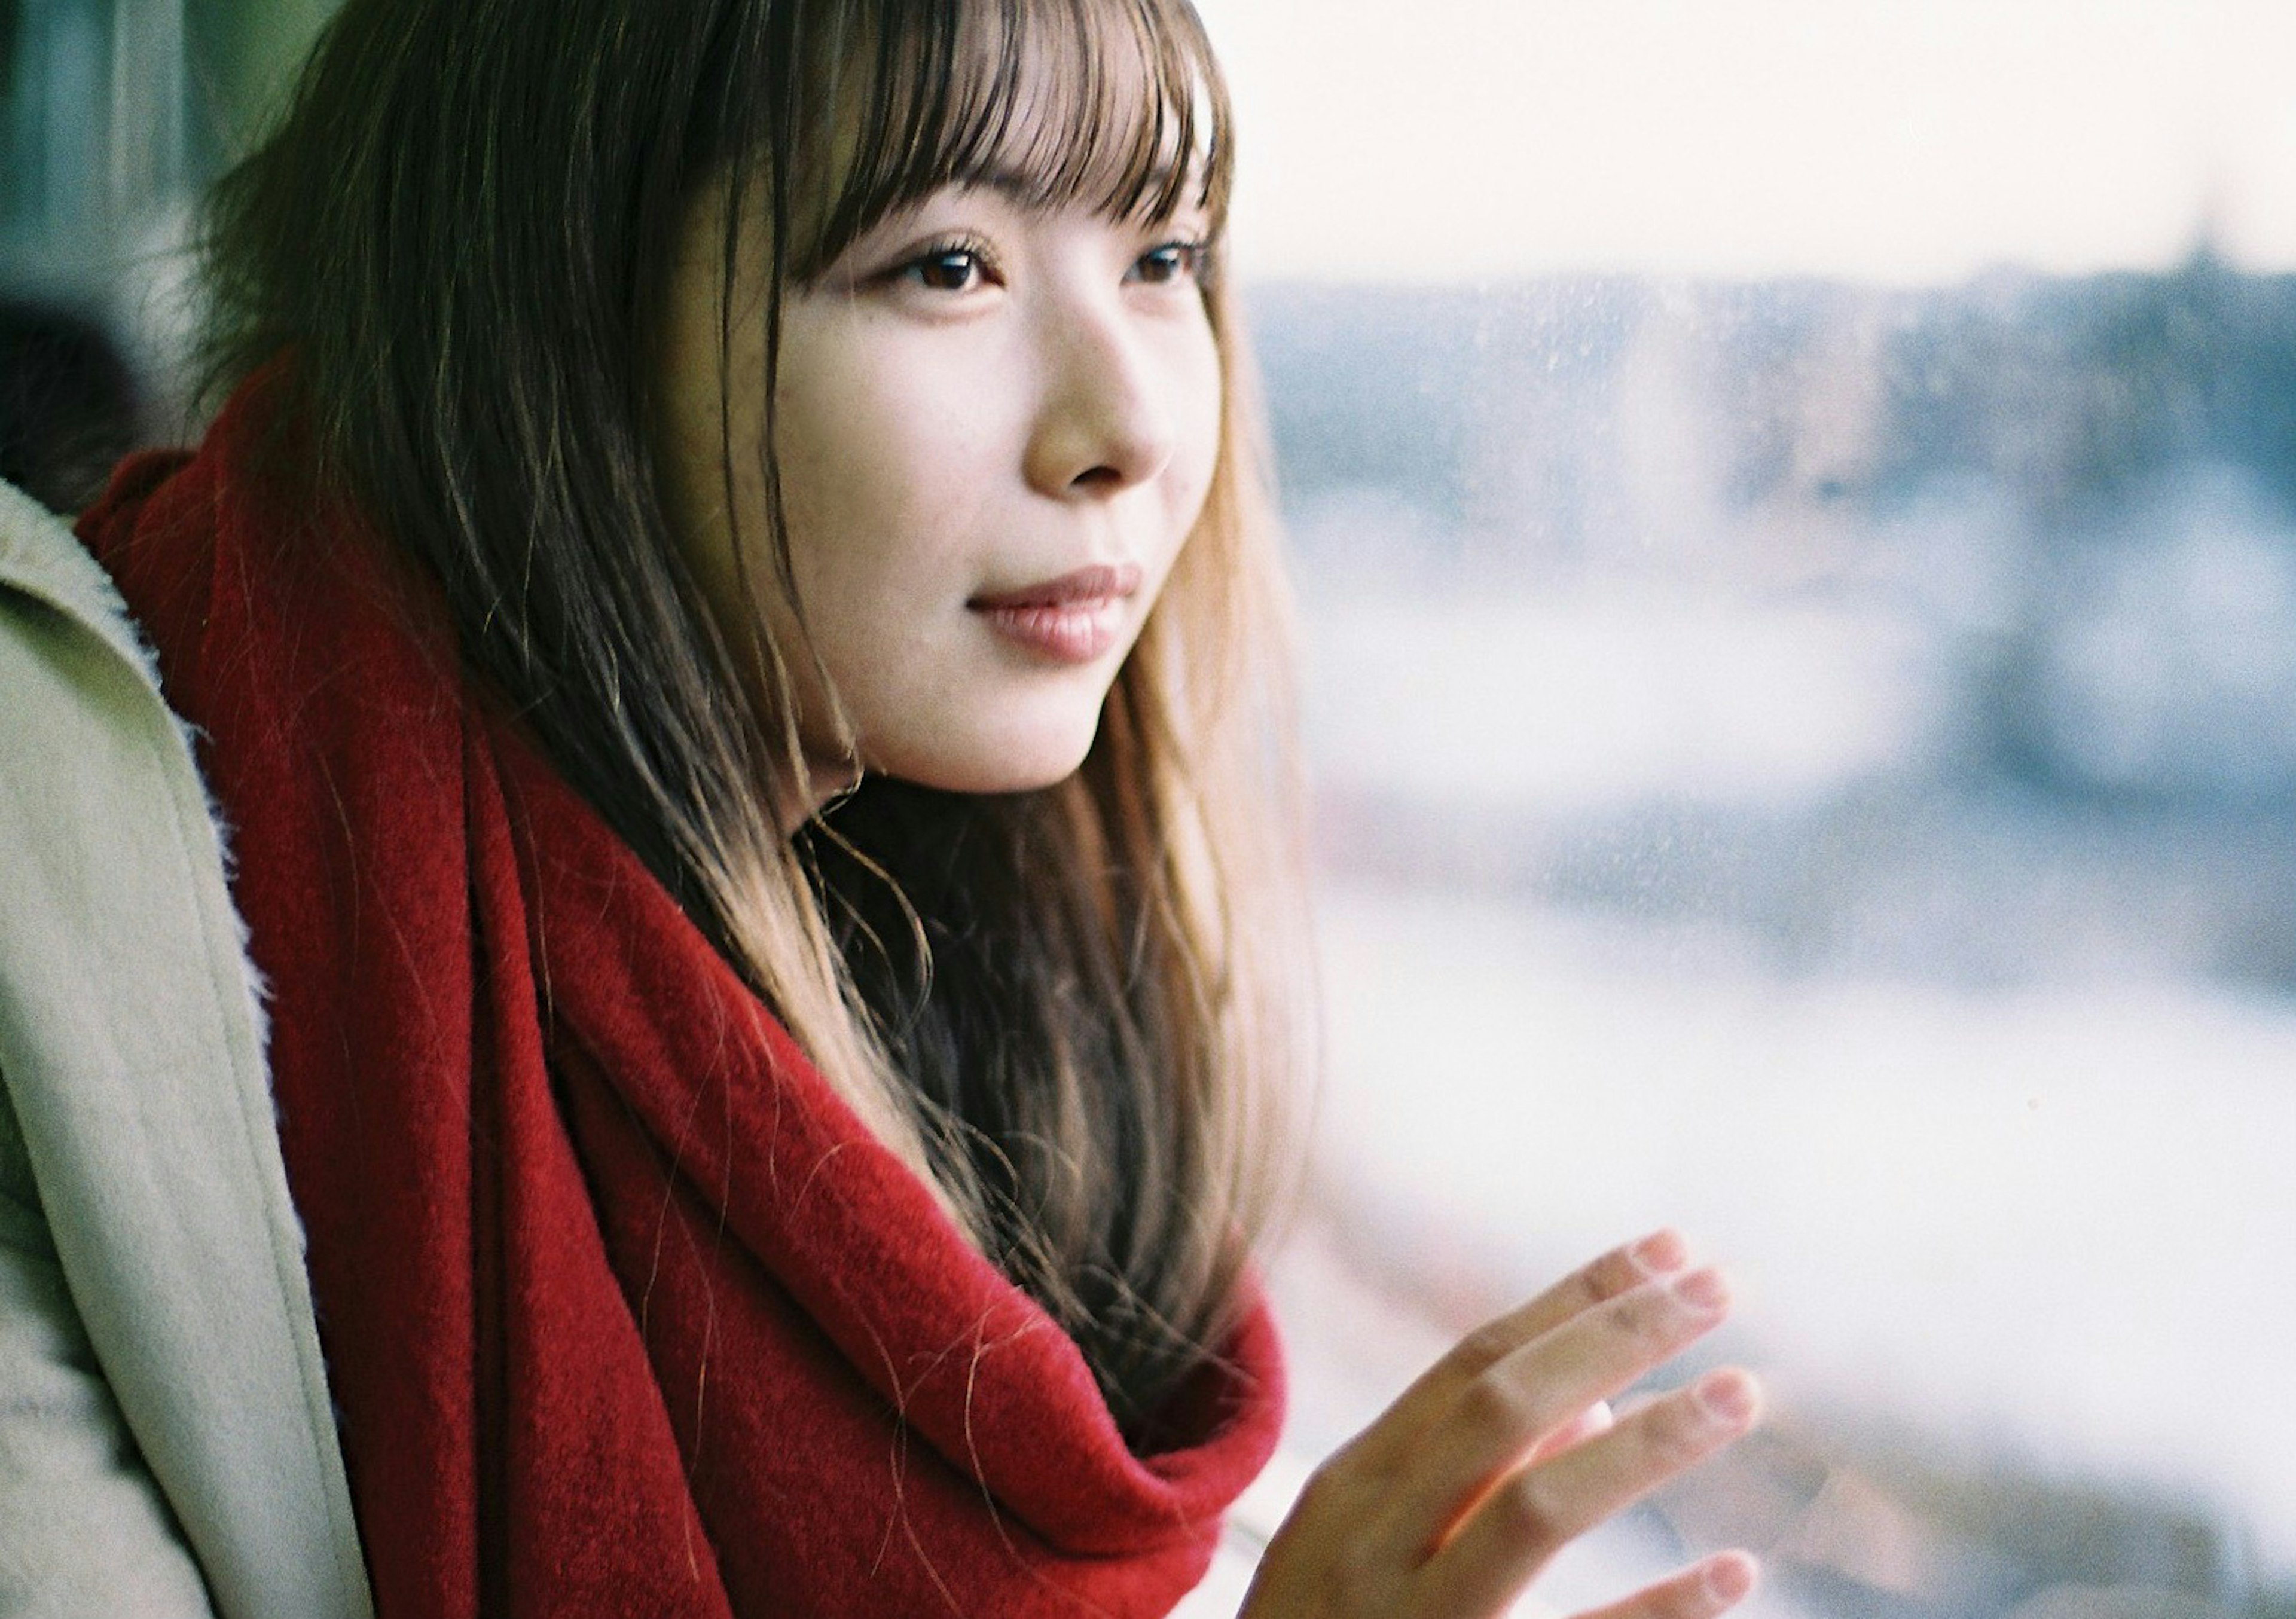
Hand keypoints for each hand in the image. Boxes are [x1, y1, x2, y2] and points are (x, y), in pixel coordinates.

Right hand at [1239, 1231, 1761, 1618]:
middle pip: (1502, 1407)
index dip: (1577, 1299)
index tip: (1671, 1251)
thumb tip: (1595, 1400)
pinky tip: (1737, 1576)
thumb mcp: (1366, 1551)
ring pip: (1531, 1508)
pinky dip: (1659, 1612)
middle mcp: (1370, 1542)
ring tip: (1741, 1394)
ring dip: (1644, 1444)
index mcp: (1352, 1488)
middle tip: (1719, 1289)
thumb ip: (1465, 1474)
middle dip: (1614, 1335)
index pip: (1473, 1360)